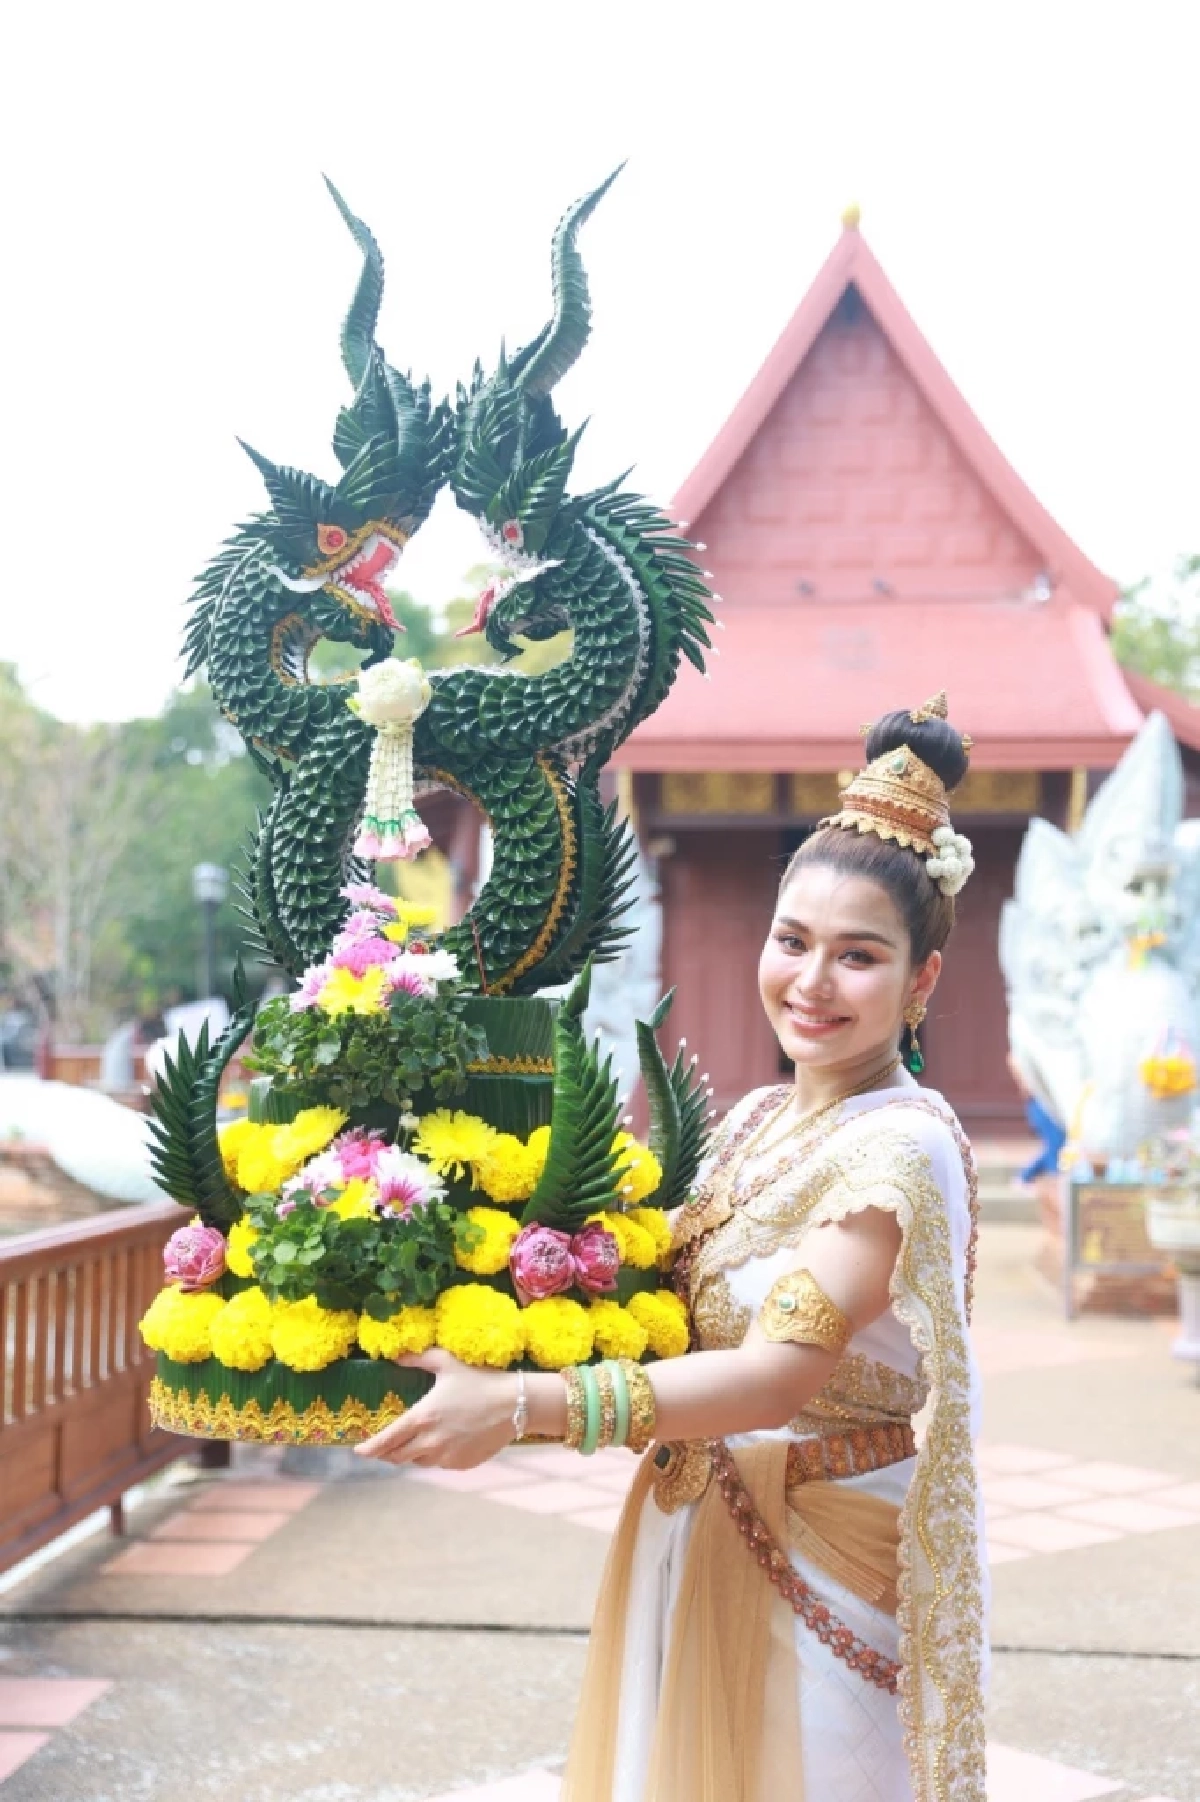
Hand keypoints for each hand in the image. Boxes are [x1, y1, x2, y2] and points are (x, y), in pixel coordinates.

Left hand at [353, 1349, 517, 1469]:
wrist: (515, 1404)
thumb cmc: (480, 1380)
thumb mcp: (447, 1363)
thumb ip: (418, 1359)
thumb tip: (395, 1356)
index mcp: (422, 1417)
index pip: (386, 1440)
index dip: (369, 1448)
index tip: (358, 1451)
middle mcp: (430, 1442)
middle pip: (397, 1457)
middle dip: (387, 1452)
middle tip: (384, 1445)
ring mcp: (446, 1456)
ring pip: (418, 1461)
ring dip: (412, 1454)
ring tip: (417, 1441)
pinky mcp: (461, 1465)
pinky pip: (440, 1464)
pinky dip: (436, 1455)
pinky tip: (445, 1441)